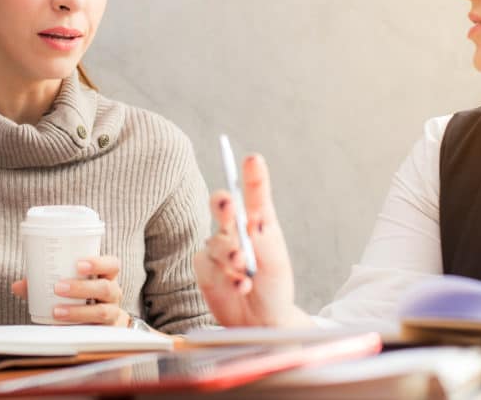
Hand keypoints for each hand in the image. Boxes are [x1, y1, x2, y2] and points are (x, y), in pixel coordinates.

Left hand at [11, 255, 129, 326]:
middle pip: (106, 288)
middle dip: (82, 288)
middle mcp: (113, 294)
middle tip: (59, 288)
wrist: (101, 323)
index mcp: (107, 277)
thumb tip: (17, 286)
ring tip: (56, 311)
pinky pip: (95, 332)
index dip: (99, 263)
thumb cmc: (83, 297)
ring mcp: (112, 314)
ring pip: (102, 312)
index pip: (112, 265)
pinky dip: (76, 330)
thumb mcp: (70, 285)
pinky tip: (60, 329)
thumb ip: (44, 283)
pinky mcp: (106, 332)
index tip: (79, 264)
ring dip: (78, 311)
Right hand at [193, 154, 311, 326]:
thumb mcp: (275, 261)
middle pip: (222, 205)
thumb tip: (252, 219)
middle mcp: (235, 230)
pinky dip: (226, 276)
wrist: (261, 321)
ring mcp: (218, 248)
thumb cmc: (273, 286)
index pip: (255, 195)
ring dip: (230, 254)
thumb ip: (263, 240)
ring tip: (244, 270)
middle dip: (223, 204)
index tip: (253, 160)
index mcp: (259, 222)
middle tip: (230, 207)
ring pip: (216, 241)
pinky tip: (240, 286)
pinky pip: (209, 265)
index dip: (253, 177)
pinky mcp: (204, 267)